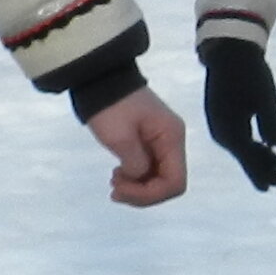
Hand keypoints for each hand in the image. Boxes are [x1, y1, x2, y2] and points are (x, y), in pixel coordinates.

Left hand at [88, 87, 187, 205]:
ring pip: (159, 178)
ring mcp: (163, 142)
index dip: (151, 195)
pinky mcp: (151, 142)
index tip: (122, 189)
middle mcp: (173, 142)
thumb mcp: (120, 137)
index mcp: (172, 138)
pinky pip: (150, 169)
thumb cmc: (111, 107)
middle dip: (142, 192)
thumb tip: (141, 177)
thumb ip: (135, 164)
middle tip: (114, 188)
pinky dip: (136, 177)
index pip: (175, 182)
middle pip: (168, 183)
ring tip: (114, 180)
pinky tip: (119, 174)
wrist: (100, 80)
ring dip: (138, 187)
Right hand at [201, 40, 275, 191]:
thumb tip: (275, 147)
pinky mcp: (221, 118)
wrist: (229, 52)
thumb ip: (270, 122)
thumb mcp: (265, 96)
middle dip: (259, 168)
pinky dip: (250, 146)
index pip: (248, 155)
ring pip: (239, 148)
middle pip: (242, 155)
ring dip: (255, 159)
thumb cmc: (250, 72)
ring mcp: (219, 124)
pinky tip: (261, 149)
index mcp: (229, 127)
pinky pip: (236, 138)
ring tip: (273, 170)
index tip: (275, 183)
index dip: (261, 170)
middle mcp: (220, 130)